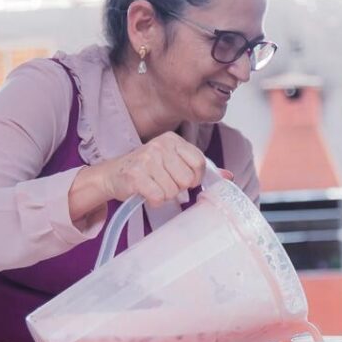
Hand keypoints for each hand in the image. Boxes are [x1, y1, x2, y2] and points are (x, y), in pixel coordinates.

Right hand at [94, 131, 212, 205]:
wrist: (112, 175)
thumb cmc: (147, 170)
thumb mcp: (173, 162)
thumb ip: (199, 168)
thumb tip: (229, 176)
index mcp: (173, 140)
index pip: (199, 163)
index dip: (195, 178)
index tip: (186, 181)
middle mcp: (160, 145)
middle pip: (187, 179)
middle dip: (179, 188)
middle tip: (165, 184)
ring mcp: (146, 159)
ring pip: (173, 190)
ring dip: (165, 195)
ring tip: (154, 187)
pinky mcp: (135, 175)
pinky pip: (158, 197)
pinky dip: (154, 201)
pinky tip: (147, 194)